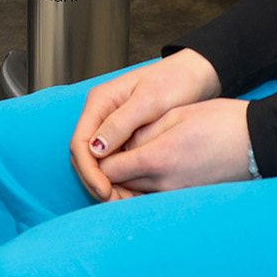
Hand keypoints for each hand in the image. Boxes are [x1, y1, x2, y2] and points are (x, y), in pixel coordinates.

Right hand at [68, 48, 222, 201]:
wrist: (196, 75)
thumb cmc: (176, 81)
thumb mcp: (149, 101)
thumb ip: (121, 123)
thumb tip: (95, 148)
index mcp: (101, 101)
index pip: (80, 142)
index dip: (89, 170)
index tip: (105, 190)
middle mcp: (101, 113)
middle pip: (85, 155)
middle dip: (96, 181)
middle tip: (115, 201)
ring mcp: (112, 124)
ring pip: (98, 160)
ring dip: (108, 181)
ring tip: (126, 200)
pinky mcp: (125, 134)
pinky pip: (114, 159)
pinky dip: (120, 176)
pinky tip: (134, 189)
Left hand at [98, 98, 255, 195]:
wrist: (259, 142)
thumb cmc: (220, 121)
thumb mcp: (175, 115)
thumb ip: (141, 132)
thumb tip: (116, 144)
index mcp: (158, 159)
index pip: (109, 169)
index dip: (96, 158)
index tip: (95, 146)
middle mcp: (165, 184)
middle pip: (119, 186)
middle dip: (106, 173)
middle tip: (102, 154)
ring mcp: (177, 195)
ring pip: (135, 195)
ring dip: (123, 183)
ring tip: (121, 162)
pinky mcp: (188, 198)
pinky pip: (155, 197)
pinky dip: (143, 188)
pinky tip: (145, 172)